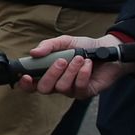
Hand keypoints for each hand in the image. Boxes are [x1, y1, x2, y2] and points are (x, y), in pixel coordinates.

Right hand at [15, 33, 134, 98]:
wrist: (109, 51)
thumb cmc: (85, 47)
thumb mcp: (64, 41)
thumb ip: (48, 46)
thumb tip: (33, 53)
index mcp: (48, 73)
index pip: (31, 84)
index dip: (25, 83)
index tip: (26, 76)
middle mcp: (57, 84)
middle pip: (44, 89)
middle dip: (52, 73)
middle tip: (62, 60)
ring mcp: (71, 90)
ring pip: (62, 87)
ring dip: (71, 71)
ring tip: (80, 58)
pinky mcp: (85, 92)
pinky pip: (79, 87)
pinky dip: (83, 73)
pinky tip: (88, 64)